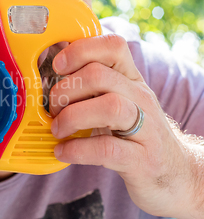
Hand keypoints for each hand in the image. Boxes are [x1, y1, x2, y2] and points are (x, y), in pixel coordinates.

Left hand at [48, 34, 197, 218]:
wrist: (171, 171)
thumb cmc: (132, 133)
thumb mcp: (115, 101)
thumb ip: (89, 87)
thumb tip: (47, 77)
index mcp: (131, 80)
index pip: (113, 46)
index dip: (80, 50)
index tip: (58, 66)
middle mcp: (141, 98)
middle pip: (100, 76)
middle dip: (65, 91)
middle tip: (52, 109)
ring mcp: (146, 129)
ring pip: (110, 107)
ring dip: (71, 117)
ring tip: (57, 130)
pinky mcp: (142, 160)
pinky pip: (107, 149)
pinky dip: (77, 149)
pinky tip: (63, 151)